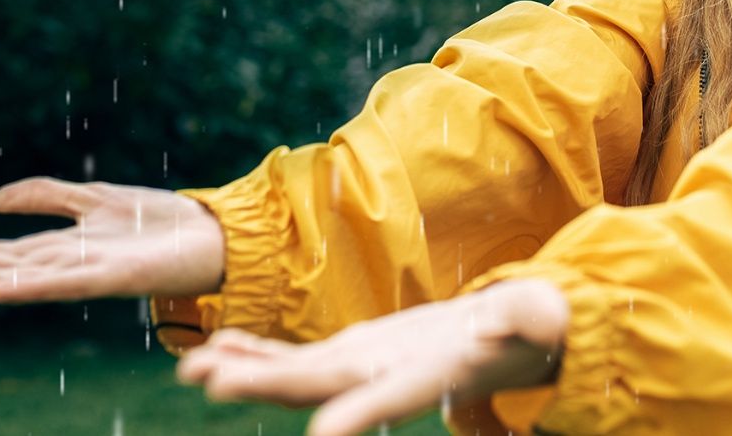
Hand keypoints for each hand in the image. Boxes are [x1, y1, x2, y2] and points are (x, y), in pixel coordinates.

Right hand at [0, 177, 224, 302]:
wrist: (212, 236)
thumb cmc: (158, 222)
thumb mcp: (97, 198)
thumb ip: (50, 196)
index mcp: (58, 246)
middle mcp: (64, 262)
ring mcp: (86, 271)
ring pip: (17, 275)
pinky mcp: (115, 276)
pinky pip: (66, 282)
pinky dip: (31, 286)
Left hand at [176, 279, 569, 435]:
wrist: (504, 344)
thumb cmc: (530, 333)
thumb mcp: (539, 319)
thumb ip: (526, 319)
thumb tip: (502, 316)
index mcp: (431, 375)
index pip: (391, 398)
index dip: (357, 415)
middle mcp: (385, 378)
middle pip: (319, 387)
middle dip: (265, 386)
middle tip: (210, 382)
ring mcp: (362, 367)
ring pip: (294, 375)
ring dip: (243, 372)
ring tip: (191, 368)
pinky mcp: (352, 354)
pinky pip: (295, 358)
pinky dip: (256, 353)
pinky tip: (218, 346)